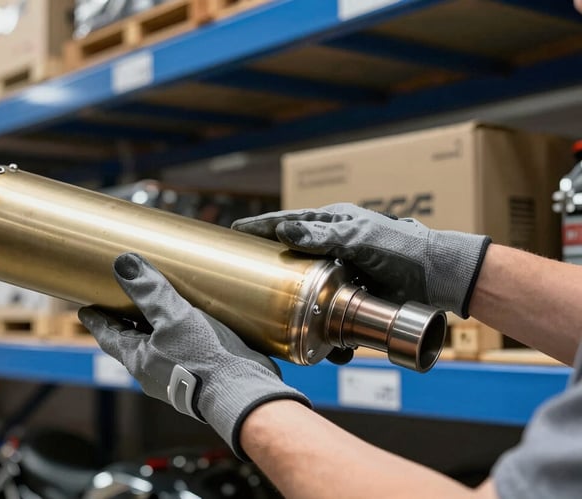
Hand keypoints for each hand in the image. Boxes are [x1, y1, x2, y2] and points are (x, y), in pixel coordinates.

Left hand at [78, 253, 309, 457]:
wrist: (242, 392)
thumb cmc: (202, 360)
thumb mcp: (172, 317)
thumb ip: (149, 292)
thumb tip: (123, 264)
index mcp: (139, 360)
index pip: (109, 335)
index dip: (97, 320)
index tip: (85, 310)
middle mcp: (154, 371)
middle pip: (132, 341)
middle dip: (127, 321)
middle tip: (122, 300)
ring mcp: (177, 375)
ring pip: (159, 346)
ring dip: (157, 327)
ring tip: (161, 305)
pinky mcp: (202, 374)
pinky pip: (184, 350)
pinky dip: (181, 333)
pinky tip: (195, 321)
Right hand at [232, 203, 490, 317]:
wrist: (440, 278)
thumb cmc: (403, 249)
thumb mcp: (361, 238)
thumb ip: (323, 236)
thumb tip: (283, 232)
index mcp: (334, 225)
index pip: (289, 223)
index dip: (261, 228)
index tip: (234, 232)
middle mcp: (334, 248)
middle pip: (293, 258)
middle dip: (272, 270)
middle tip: (246, 278)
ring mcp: (343, 273)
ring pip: (309, 290)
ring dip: (296, 306)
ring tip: (278, 318)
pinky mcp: (353, 297)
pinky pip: (329, 312)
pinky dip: (323, 328)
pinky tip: (319, 343)